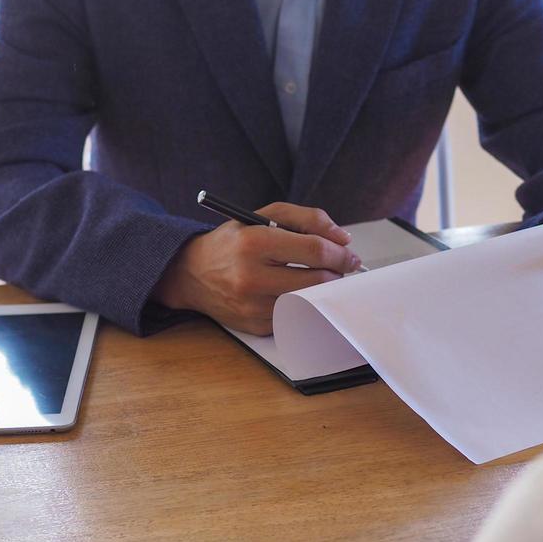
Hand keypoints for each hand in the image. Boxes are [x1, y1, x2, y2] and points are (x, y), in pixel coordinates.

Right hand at [155, 202, 361, 334]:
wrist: (191, 273)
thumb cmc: (234, 241)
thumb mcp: (264, 216)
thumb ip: (307, 219)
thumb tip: (343, 239)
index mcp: (254, 243)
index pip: (313, 250)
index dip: (340, 253)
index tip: (350, 255)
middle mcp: (251, 277)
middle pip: (317, 280)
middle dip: (337, 273)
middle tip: (341, 267)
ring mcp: (252, 306)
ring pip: (309, 300)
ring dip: (322, 290)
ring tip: (320, 277)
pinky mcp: (255, 325)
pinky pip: (295, 315)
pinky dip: (303, 304)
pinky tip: (297, 292)